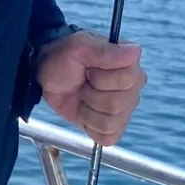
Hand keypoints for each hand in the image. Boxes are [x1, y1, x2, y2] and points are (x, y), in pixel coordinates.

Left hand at [35, 31, 145, 145]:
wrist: (48, 75)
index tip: (88, 68)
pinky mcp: (114, 127)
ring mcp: (125, 109)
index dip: (101, 77)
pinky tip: (85, 112)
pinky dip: (90, 127)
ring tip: (82, 96)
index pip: (128, 79)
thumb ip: (104, 51)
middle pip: (118, 104)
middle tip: (83, 83)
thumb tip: (136, 52)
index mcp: (130, 64)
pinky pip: (108, 137)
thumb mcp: (78, 47)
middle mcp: (133, 87)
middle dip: (91, 95)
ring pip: (111, 122)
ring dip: (88, 111)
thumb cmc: (63, 57)